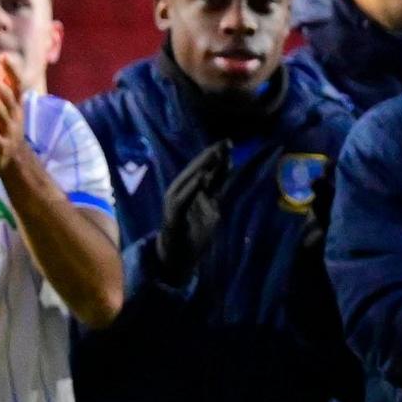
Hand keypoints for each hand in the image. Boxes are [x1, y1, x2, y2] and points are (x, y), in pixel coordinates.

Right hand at [157, 143, 231, 282]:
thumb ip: (216, 189)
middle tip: (225, 142)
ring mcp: (174, 204)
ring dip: (200, 167)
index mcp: (189, 190)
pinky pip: (182, 200)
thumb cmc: (193, 233)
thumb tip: (228, 167)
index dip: (215, 156)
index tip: (228, 142)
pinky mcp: (173, 217)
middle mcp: (179, 192)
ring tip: (214, 155)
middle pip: (195, 170)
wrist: (177, 259)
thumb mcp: (212, 208)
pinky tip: (201, 178)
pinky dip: (192, 189)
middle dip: (210, 156)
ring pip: (186, 181)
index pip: (203, 169)